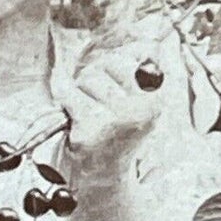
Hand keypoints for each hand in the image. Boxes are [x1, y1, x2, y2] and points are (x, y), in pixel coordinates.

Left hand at [56, 44, 164, 191]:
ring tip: (89, 116)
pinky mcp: (88, 130)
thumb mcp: (137, 103)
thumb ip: (136, 69)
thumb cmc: (117, 134)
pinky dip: (64, 99)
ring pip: (86, 79)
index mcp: (157, 101)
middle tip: (97, 106)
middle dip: (94, 80)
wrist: (104, 177)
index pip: (130, 58)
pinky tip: (74, 118)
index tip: (111, 87)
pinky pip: (67, 94)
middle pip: (106, 66)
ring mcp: (114, 121)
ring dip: (80, 93)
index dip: (113, 67)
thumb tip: (144, 43)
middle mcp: (140, 111)